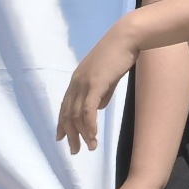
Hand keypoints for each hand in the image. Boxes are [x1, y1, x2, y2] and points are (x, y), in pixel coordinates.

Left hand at [56, 27, 138, 152]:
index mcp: (77, 80)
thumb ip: (102, 92)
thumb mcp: (108, 75)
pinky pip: (88, 110)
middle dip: (70, 134)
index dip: (62, 123)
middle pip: (68, 114)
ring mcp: (84, 83)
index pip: (65, 106)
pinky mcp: (95, 84)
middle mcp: (76, 83)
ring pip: (77, 115)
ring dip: (82, 134)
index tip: (61, 138)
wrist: (127, 37)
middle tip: (75, 150)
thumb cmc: (121, 53)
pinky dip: (89, 124)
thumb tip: (98, 108)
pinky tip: (93, 135)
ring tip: (89, 147)